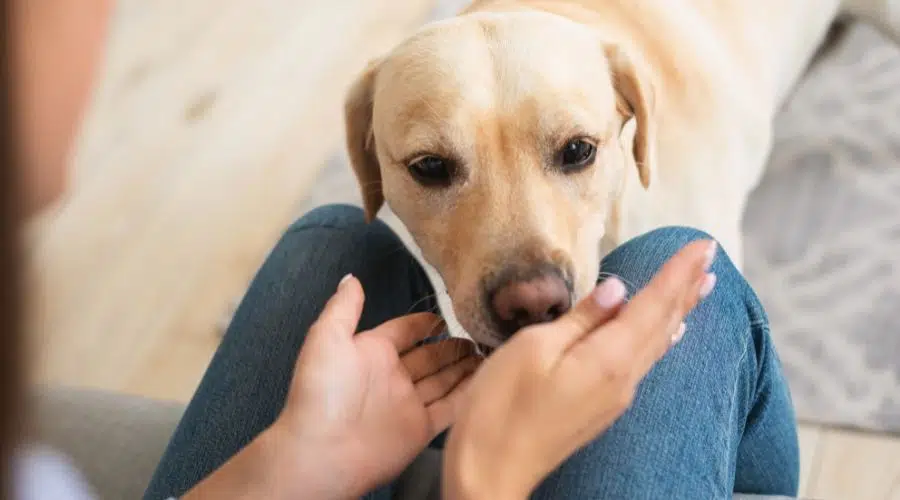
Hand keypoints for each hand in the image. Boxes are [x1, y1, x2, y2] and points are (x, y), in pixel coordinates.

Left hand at [275, 274, 478, 497]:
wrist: (323, 451)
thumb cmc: (325, 390)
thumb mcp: (327, 337)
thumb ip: (343, 307)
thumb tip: (352, 277)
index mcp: (372, 351)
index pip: (404, 330)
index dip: (425, 322)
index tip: (450, 313)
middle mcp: (393, 376)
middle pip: (430, 356)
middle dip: (453, 345)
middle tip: (481, 333)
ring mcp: (408, 403)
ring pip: (443, 380)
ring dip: (465, 367)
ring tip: (492, 352)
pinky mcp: (421, 429)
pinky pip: (450, 407)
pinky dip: (469, 394)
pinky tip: (489, 379)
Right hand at [443, 240, 717, 498]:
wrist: (491, 471)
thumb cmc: (501, 408)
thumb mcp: (533, 348)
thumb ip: (581, 318)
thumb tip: (617, 289)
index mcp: (608, 358)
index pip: (654, 304)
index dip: (678, 272)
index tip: (704, 245)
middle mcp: (623, 378)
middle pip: (664, 324)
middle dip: (687, 287)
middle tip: (711, 257)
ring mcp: (615, 397)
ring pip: (657, 343)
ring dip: (680, 311)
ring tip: (701, 288)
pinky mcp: (602, 408)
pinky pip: (643, 362)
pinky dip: (660, 337)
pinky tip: (668, 334)